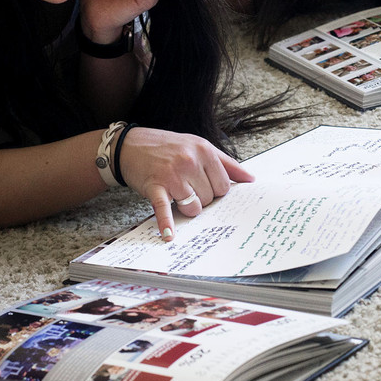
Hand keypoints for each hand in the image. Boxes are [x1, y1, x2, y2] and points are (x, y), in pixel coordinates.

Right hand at [117, 126, 254, 239]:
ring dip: (187, 208)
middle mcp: (190, 161)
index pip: (223, 185)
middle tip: (187, 188)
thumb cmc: (166, 147)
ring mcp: (172, 174)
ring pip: (194, 207)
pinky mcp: (155, 187)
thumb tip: (250, 179)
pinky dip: (166, 223)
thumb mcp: (198, 146)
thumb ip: (226, 163)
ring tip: (177, 196)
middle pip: (209, 198)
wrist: (129, 145)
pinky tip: (169, 235)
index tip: (205, 188)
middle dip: (201, 199)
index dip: (216, 191)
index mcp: (204, 150)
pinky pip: (164, 209)